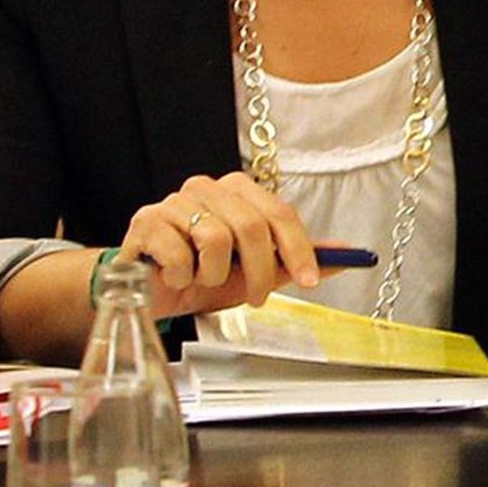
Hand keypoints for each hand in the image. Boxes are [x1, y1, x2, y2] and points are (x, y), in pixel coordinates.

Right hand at [121, 171, 321, 316]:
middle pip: (252, 226)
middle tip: (256, 298)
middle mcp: (206, 188)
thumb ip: (292, 260)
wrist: (151, 291)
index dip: (299, 249)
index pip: (279, 212)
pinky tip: (177, 277)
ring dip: (215, 275)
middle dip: (260, 272)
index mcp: (237, 192)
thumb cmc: (201, 276)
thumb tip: (341, 253)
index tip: (309, 280)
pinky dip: (184, 277)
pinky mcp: (146, 221)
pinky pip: (180, 254)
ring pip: (216, 239)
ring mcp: (174, 202)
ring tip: (204, 280)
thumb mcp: (253, 272)